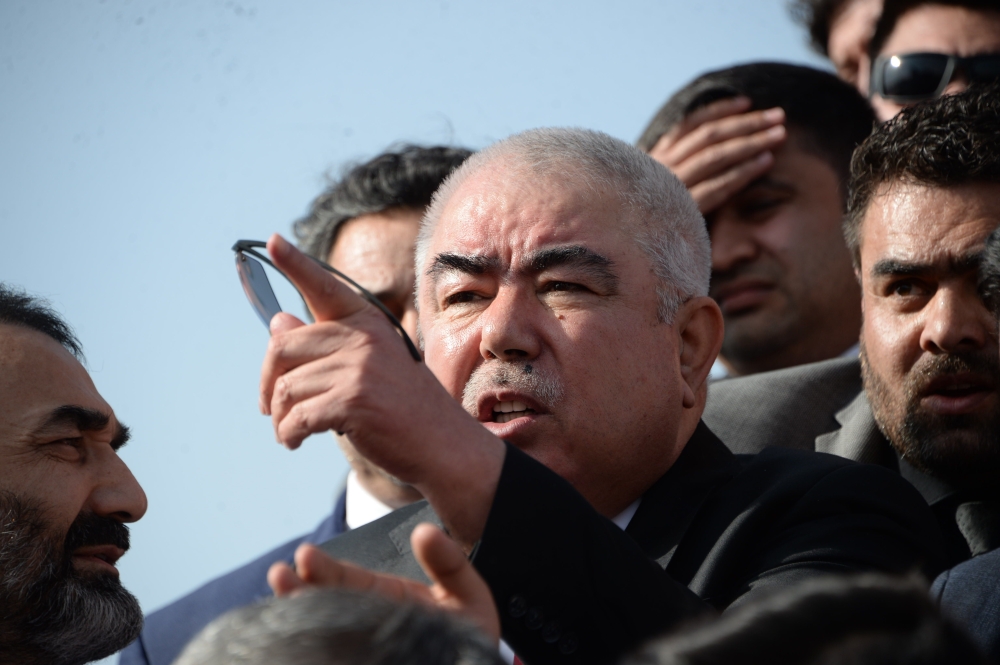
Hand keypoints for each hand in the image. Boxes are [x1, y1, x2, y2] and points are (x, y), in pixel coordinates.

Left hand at [257, 234, 504, 545]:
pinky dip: (289, 435)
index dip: (295, 263)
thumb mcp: (368, 367)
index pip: (324, 286)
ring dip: (280, 419)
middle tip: (269, 407)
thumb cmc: (403, 407)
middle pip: (282, 347)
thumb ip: (324, 344)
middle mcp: (362, 337)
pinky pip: (297, 417)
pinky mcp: (353, 401)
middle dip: (267, 383)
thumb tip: (276, 321)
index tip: (272, 240)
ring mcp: (358, 367)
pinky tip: (296, 443)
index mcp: (367, 322)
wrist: (443, 444)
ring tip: (291, 433)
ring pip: (286, 389)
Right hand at [268, 523, 500, 642]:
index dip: (326, 569)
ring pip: (320, 632)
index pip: (349, 580)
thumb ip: (448, 564)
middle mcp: (366, 624)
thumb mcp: (467, 596)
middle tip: (280, 575)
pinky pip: (331, 653)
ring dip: (296, 614)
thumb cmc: (469, 640)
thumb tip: (424, 531)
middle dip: (301, 589)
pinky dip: (311, 649)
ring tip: (278, 596)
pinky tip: (293, 644)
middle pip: (326, 603)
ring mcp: (359, 647)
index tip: (304, 556)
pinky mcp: (358, 660)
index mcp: (386, 599)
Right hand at [648, 96, 785, 214]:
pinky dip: (743, 172)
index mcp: (653, 158)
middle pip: (708, 136)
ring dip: (751, 142)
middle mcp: (660, 167)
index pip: (689, 125)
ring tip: (779, 134)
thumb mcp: (656, 189)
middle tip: (778, 115)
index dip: (718, 110)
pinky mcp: (682, 210)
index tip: (747, 102)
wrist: (630, 255)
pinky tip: (766, 162)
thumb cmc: (649, 222)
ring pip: (715, 156)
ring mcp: (669, 188)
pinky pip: (718, 186)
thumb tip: (710, 148)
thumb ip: (677, 169)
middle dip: (746, 123)